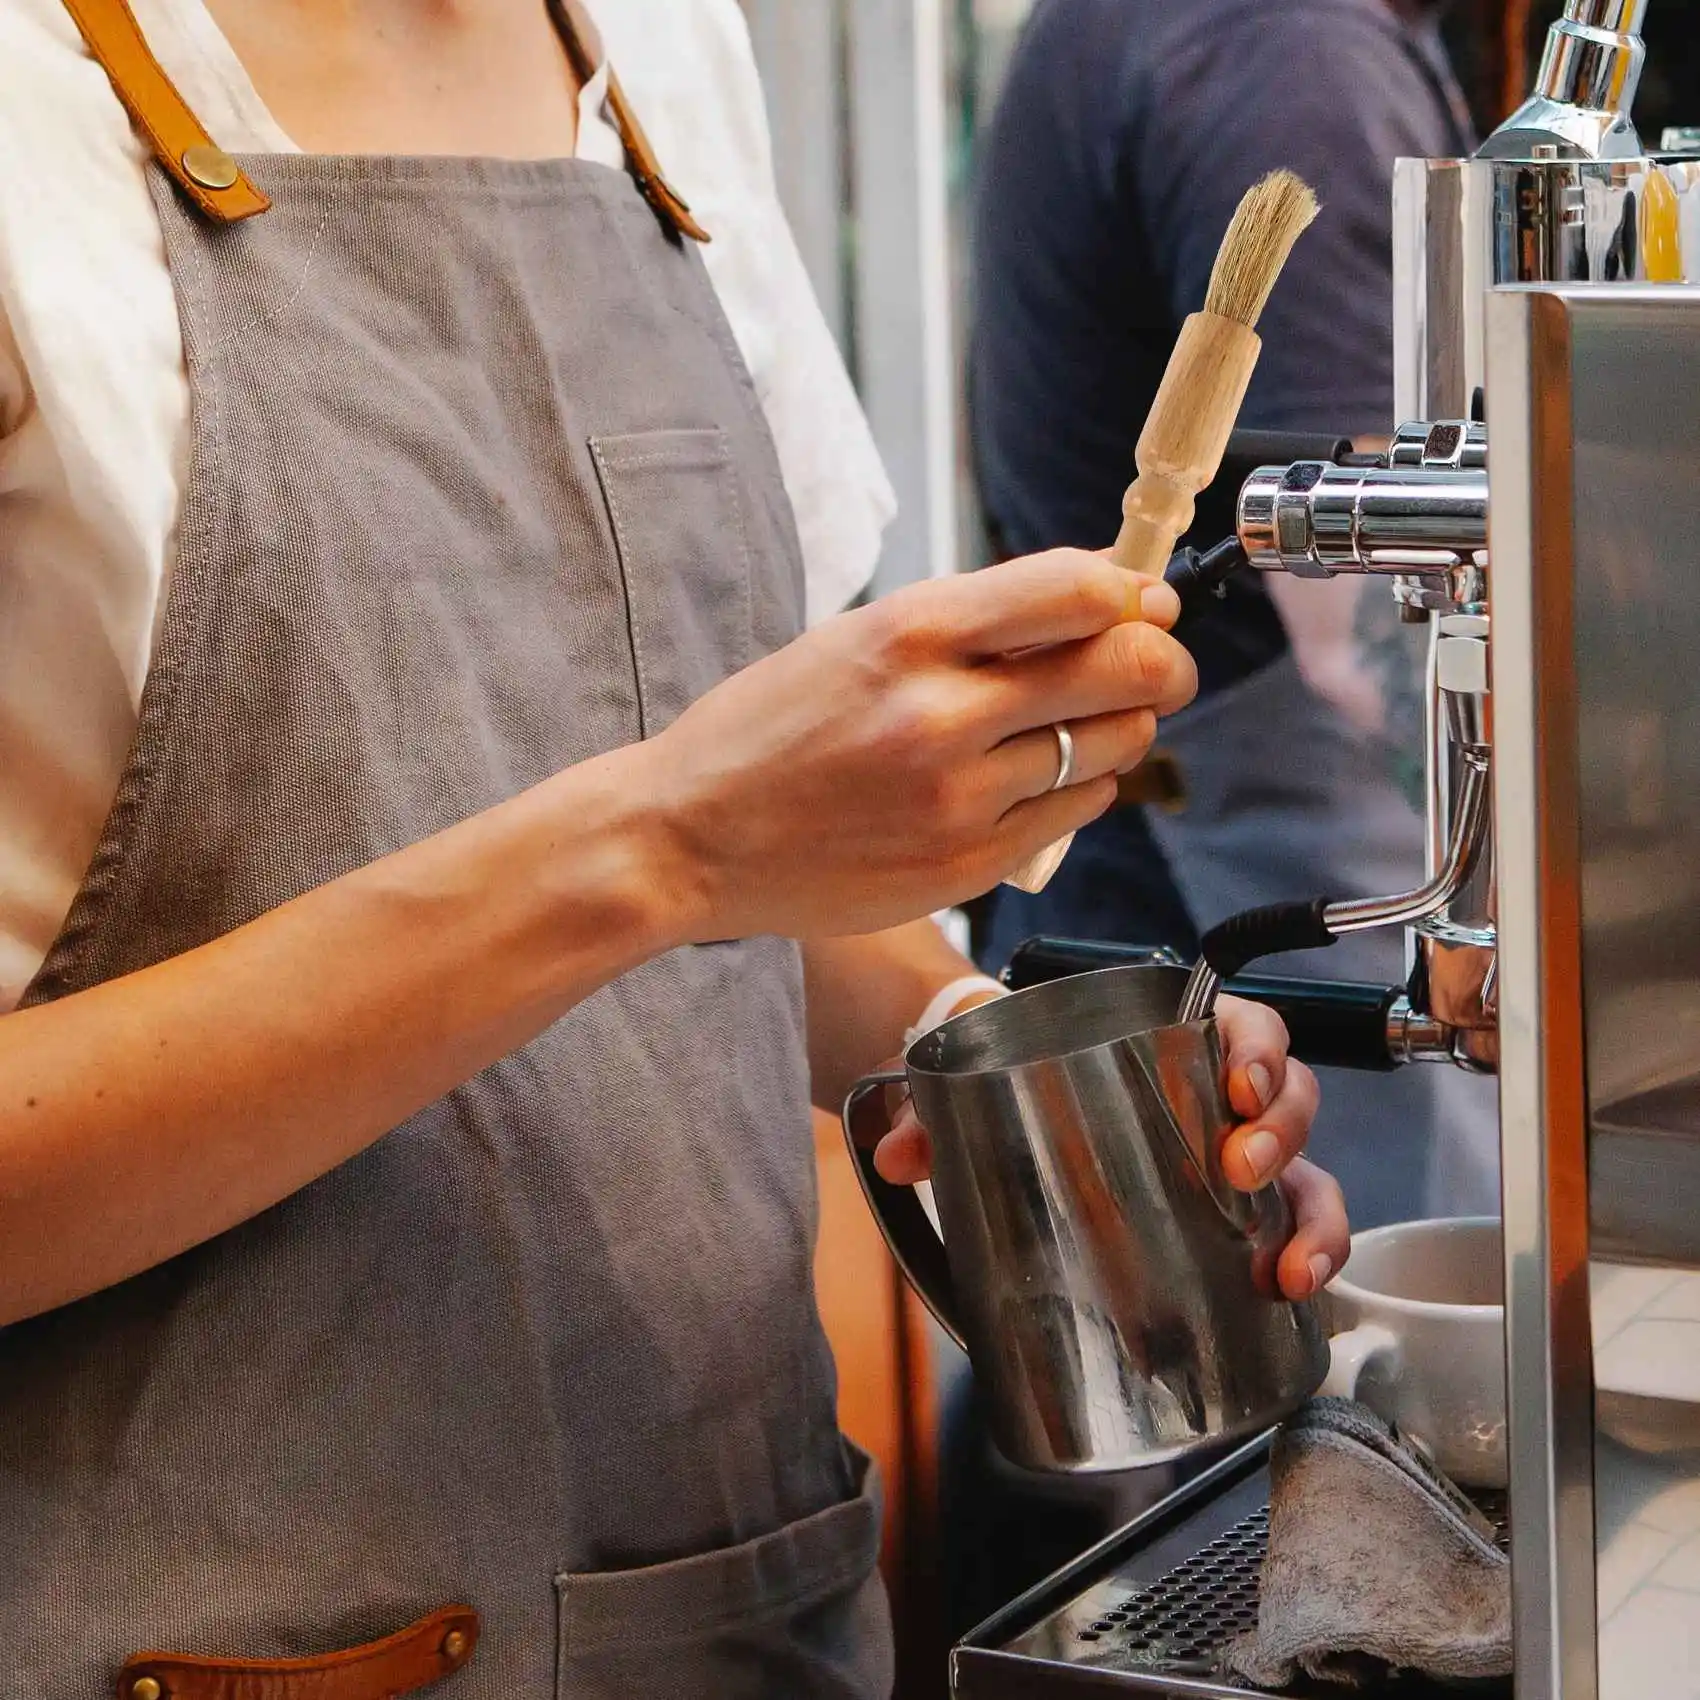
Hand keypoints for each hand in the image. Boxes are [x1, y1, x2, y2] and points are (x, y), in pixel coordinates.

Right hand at [636, 550, 1193, 941]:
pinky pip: (1076, 813)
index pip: (1080, 592)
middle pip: (1124, 671)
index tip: (1145, 602)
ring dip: (1119, 729)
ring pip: (1114, 748)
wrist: (693, 837)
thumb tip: (1100, 598)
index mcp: (910, 634)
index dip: (1135, 593)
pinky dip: (1079, 788)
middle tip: (1154, 665)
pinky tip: (1033, 779)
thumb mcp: (856, 637)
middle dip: (1161, 663)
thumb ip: (974, 619)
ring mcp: (961, 798)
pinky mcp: (969, 864)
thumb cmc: (769, 731)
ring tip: (1077, 726)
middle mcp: (944, 713)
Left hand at [874, 993, 1347, 1301]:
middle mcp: (1216, 1097)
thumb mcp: (971, 1086)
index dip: (1259, 1046)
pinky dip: (1308, 1258)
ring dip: (1311, 1212)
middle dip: (1283, 1131)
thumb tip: (898, 1155)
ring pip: (1308, 1170)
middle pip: (1289, 1096)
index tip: (1240, 1082)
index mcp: (1167, 1038)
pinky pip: (1293, 1231)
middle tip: (1241, 1167)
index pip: (1241, 1023)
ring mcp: (1233, 1161)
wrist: (1008, 1122)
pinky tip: (1290, 1292)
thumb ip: (929, 1112)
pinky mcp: (1233, 1221)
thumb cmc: (1011, 1084)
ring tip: (1285, 1262)